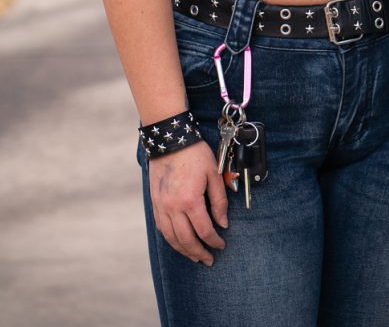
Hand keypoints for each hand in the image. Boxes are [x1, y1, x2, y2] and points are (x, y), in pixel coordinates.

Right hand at [149, 141, 227, 263]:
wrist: (170, 139)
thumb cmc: (194, 154)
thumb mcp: (214, 173)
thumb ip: (219, 200)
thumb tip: (223, 223)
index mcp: (190, 200)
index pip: (204, 230)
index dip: (214, 241)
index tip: (221, 246)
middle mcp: (173, 208)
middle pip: (186, 240)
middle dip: (199, 253)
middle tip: (208, 260)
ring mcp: (161, 207)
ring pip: (171, 238)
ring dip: (184, 250)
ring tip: (194, 256)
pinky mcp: (154, 203)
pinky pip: (162, 228)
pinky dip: (171, 239)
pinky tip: (179, 242)